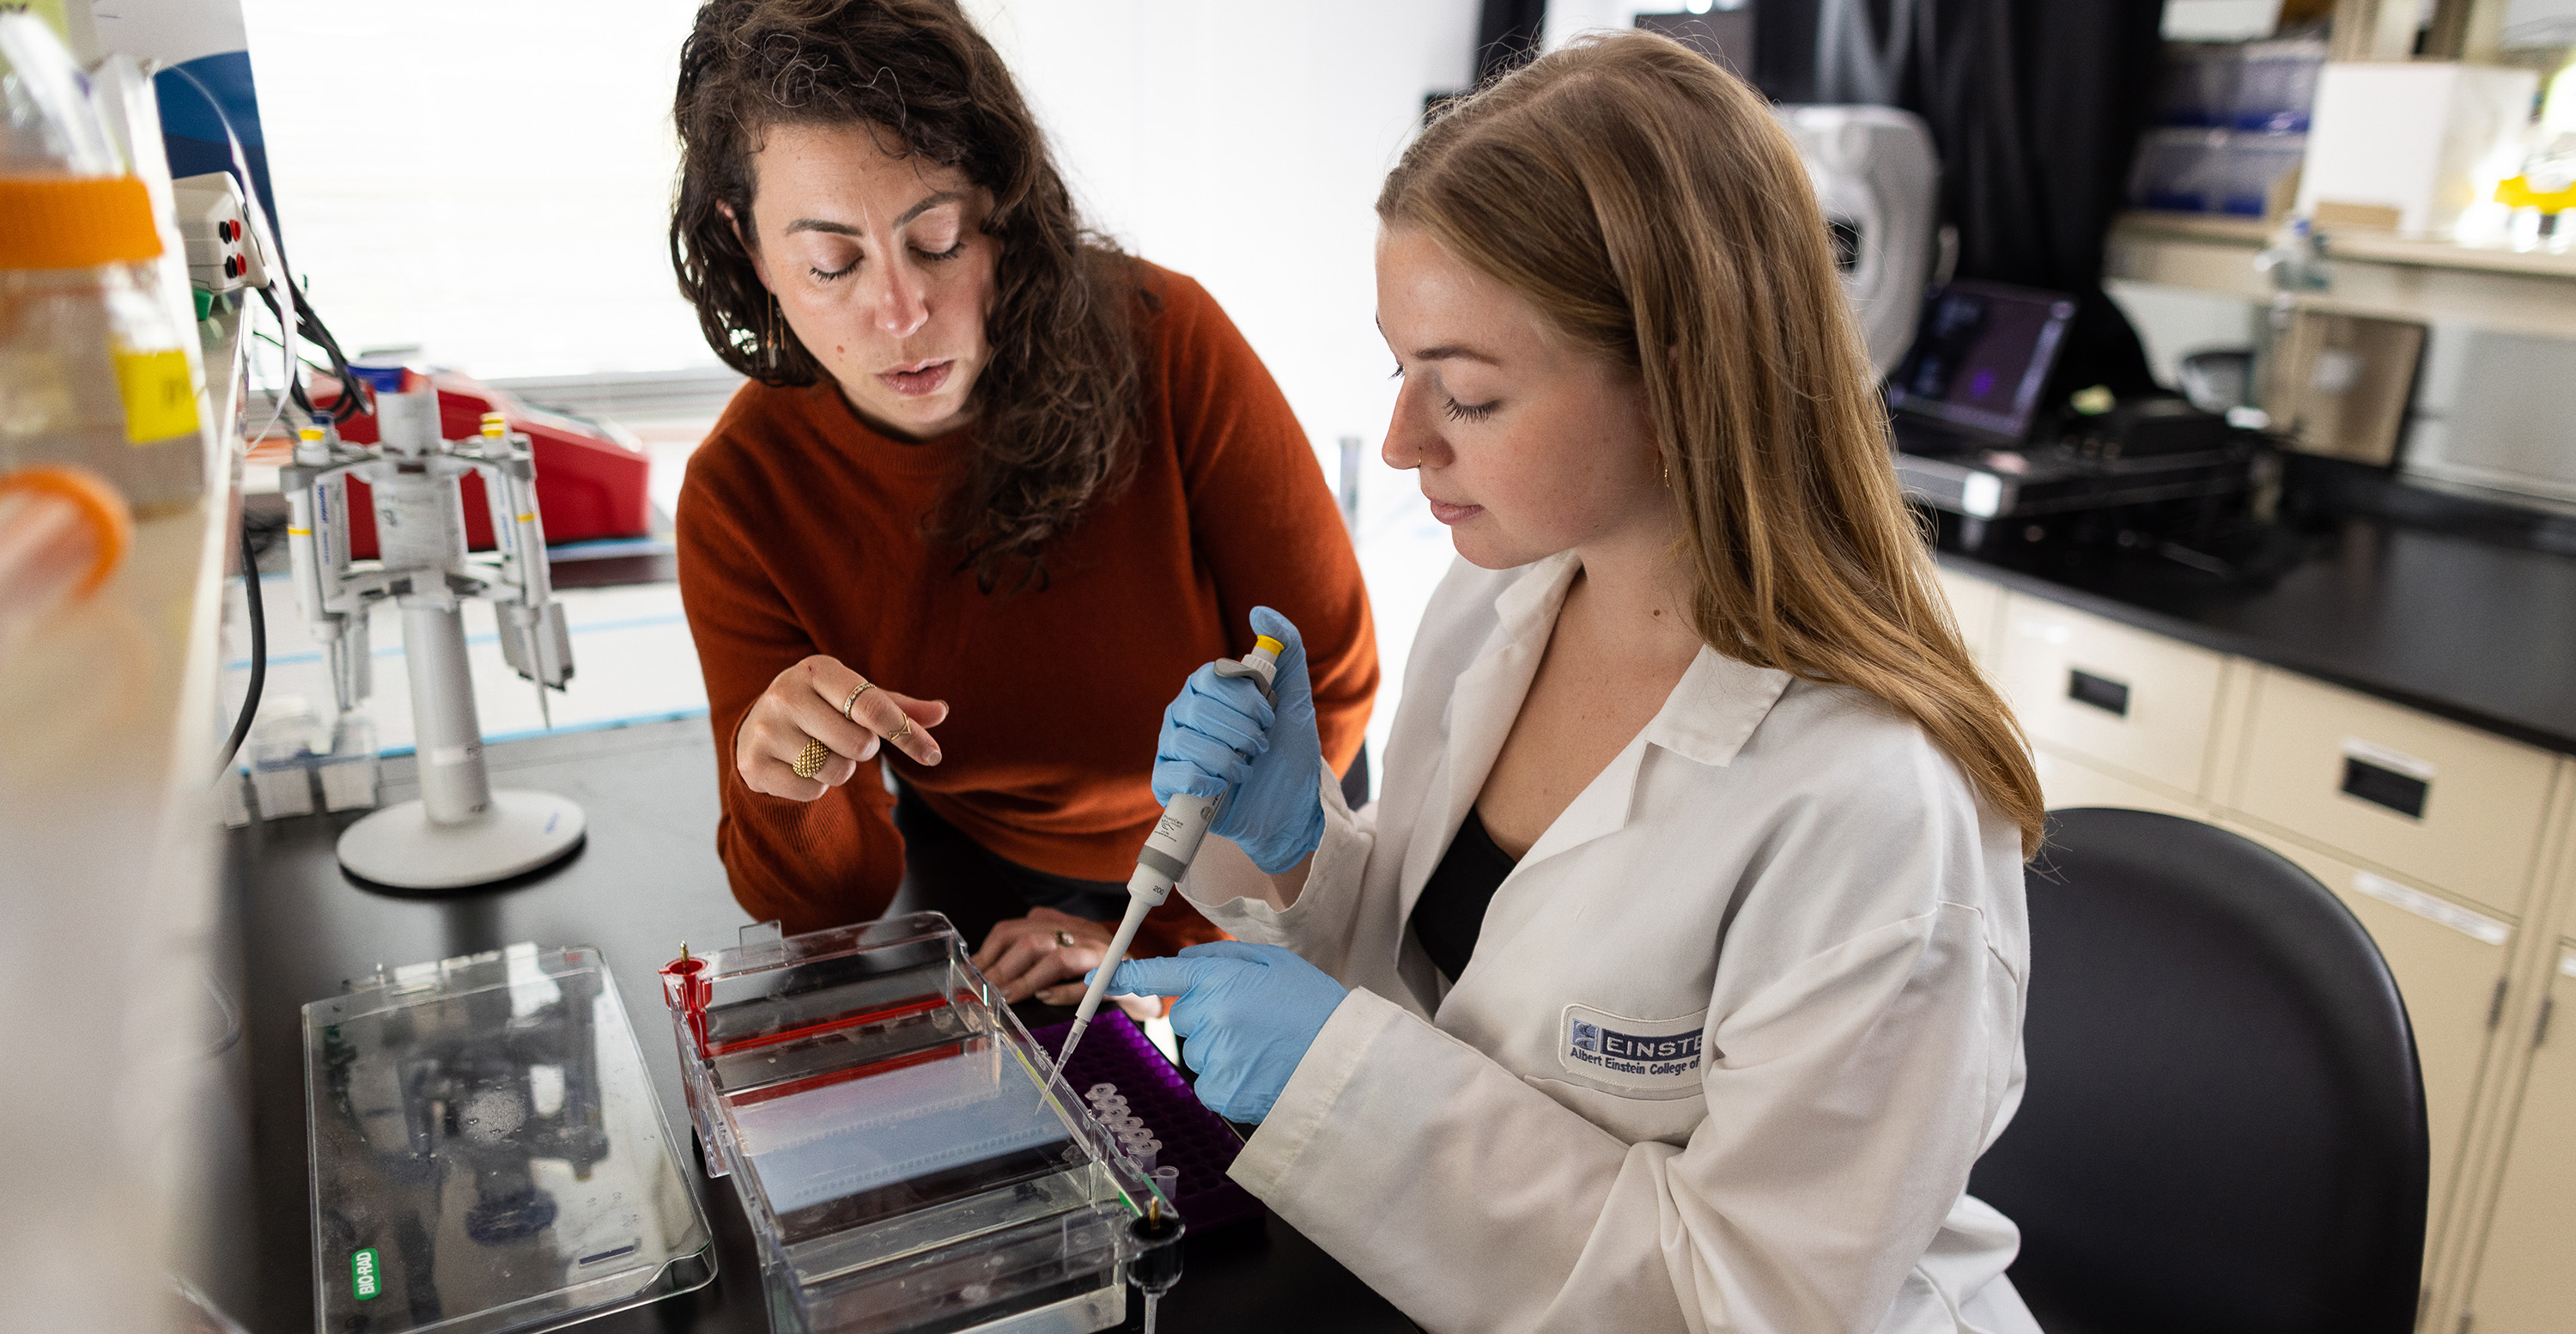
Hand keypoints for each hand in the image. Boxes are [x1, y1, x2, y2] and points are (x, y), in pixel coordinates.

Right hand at [734, 655, 945, 800]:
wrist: (760, 727)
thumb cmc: (824, 709)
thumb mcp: (859, 700)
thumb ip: (900, 708)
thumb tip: (942, 711)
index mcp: (817, 668)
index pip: (873, 707)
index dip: (907, 734)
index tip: (933, 756)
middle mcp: (785, 692)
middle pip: (859, 745)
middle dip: (863, 750)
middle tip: (845, 740)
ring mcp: (765, 728)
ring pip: (836, 770)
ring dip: (840, 769)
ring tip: (820, 750)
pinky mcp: (753, 765)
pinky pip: (811, 791)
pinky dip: (816, 787)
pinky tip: (799, 767)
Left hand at [971, 910, 1161, 1016]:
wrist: (1147, 983)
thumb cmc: (1097, 972)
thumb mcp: (1062, 955)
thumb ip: (1031, 958)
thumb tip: (987, 974)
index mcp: (1062, 924)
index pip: (1014, 929)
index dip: (989, 953)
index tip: (974, 976)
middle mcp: (1080, 932)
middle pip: (1032, 940)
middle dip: (1004, 968)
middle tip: (988, 992)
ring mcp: (1101, 952)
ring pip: (1057, 958)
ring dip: (1028, 980)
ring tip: (1010, 997)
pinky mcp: (1119, 976)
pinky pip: (1089, 982)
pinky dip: (1064, 992)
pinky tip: (1046, 999)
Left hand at [1099, 941, 1346, 1121]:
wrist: (1343, 1060)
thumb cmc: (1312, 1007)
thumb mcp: (1274, 962)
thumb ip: (1223, 958)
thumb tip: (1182, 963)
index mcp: (1219, 980)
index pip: (1158, 975)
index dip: (1122, 976)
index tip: (1093, 979)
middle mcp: (1209, 1018)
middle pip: (1184, 1018)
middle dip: (1209, 1018)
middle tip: (1253, 1021)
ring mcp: (1213, 1058)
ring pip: (1197, 1052)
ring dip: (1221, 1049)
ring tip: (1263, 1047)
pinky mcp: (1220, 1092)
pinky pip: (1208, 1082)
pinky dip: (1228, 1078)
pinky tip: (1259, 1069)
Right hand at [1153, 607, 1324, 872]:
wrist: (1287, 810)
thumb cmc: (1287, 752)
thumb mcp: (1296, 699)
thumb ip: (1287, 651)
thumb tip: (1260, 611)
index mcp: (1207, 689)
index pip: (1210, 677)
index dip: (1244, 698)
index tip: (1270, 716)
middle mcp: (1183, 713)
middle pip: (1197, 708)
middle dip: (1240, 730)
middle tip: (1261, 746)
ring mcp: (1171, 748)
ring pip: (1186, 741)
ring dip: (1227, 758)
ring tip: (1246, 769)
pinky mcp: (1166, 783)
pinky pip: (1173, 774)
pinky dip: (1205, 780)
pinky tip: (1223, 786)